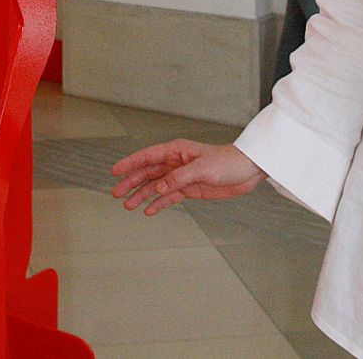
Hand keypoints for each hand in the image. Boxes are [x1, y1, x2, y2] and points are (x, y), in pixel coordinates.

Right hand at [110, 140, 263, 214]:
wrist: (247, 171)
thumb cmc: (227, 161)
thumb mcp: (202, 169)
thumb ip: (179, 178)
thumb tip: (159, 188)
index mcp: (176, 151)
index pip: (147, 156)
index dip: (130, 163)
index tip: (115, 171)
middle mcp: (176, 163)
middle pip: (148, 173)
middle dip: (131, 182)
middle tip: (117, 193)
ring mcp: (181, 177)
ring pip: (156, 186)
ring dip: (142, 195)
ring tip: (128, 205)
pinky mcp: (190, 189)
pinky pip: (169, 197)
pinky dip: (159, 203)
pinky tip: (149, 210)